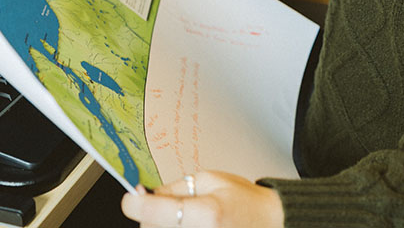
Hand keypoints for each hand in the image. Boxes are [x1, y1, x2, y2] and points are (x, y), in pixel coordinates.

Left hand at [121, 171, 283, 227]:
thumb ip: (175, 188)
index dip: (135, 202)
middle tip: (163, 203)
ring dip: (159, 225)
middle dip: (149, 214)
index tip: (132, 197)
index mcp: (206, 214)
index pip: (152, 211)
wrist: (271, 223)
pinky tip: (183, 224)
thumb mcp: (210, 180)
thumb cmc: (245, 201)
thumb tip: (145, 194)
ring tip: (182, 216)